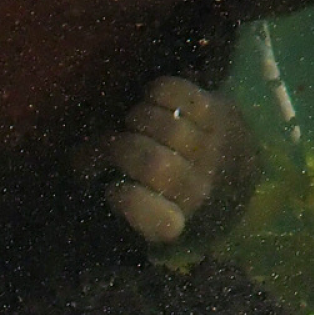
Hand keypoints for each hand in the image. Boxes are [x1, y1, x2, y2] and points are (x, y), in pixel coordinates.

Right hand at [100, 77, 251, 242]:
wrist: (234, 172)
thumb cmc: (170, 191)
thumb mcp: (141, 207)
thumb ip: (107, 190)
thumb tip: (78, 158)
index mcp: (174, 221)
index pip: (154, 217)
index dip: (124, 198)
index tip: (112, 189)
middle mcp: (200, 190)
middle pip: (153, 164)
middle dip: (120, 148)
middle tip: (114, 145)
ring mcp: (213, 150)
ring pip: (167, 127)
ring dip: (138, 119)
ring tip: (135, 124)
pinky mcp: (220, 113)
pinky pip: (179, 95)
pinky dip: (157, 93)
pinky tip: (153, 103)